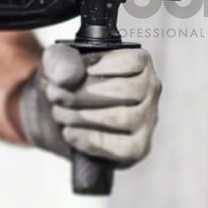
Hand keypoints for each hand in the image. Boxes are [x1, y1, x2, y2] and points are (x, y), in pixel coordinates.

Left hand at [19, 44, 161, 166]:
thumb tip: (68, 76)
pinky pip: (121, 147)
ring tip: (61, 113)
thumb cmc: (67, 85)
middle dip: (82, 95)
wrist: (60, 116)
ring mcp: (148, 120)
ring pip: (123, 117)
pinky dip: (89, 140)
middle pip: (126, 90)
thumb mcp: (57, 63)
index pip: (130, 62)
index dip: (96, 68)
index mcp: (139, 62)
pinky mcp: (138, 147)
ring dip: (82, 116)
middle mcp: (150, 89)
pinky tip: (71, 132)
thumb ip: (60, 60)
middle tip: (56, 96)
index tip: (72, 74)